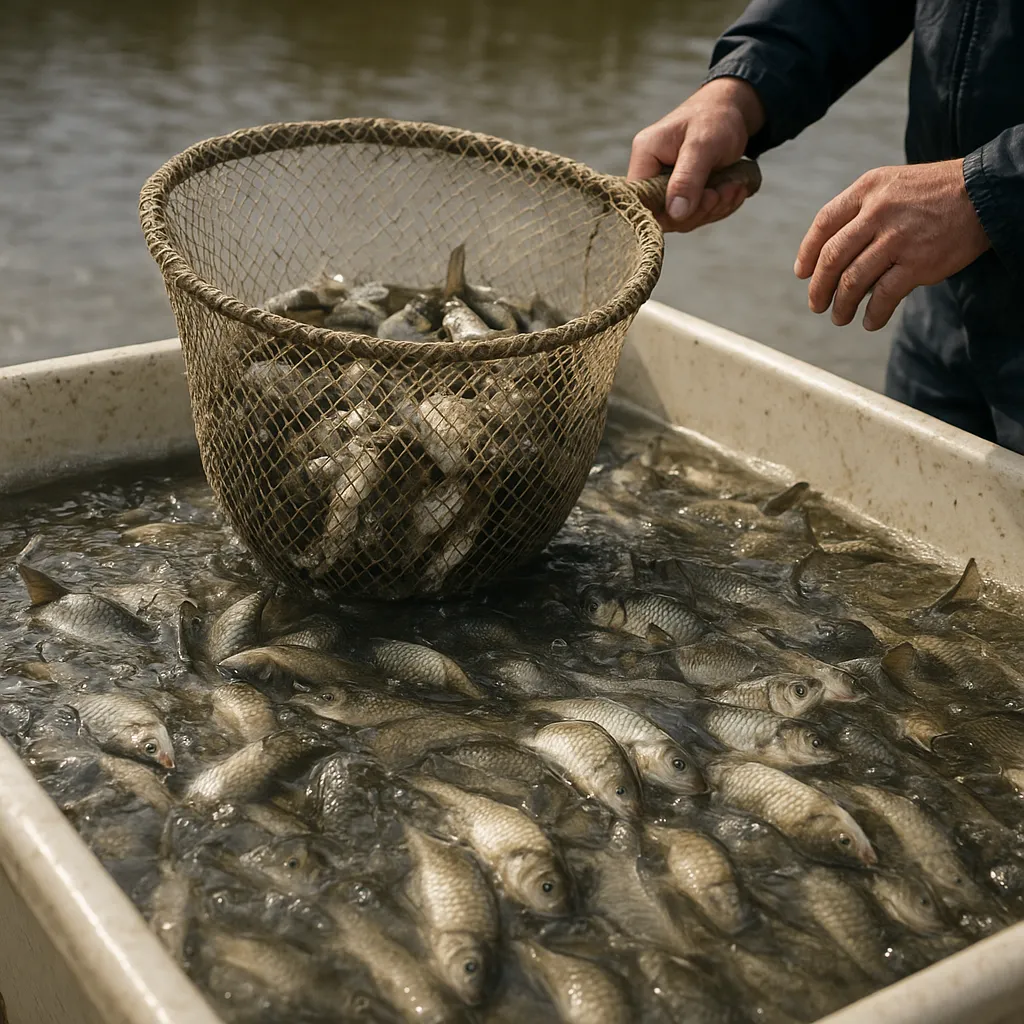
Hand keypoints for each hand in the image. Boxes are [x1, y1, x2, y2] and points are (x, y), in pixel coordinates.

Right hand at [628, 77, 765, 231]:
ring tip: (735, 186)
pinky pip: (697, 214)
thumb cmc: (715, 117)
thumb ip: (688, 178)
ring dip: (715, 208)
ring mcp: (666, 186)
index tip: (708, 197)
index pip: (644, 203)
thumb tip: (676, 214)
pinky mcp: (682, 194)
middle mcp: (650, 174)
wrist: (732, 109)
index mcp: (645, 157)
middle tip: (727, 191)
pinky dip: (719, 206)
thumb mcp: (703, 144)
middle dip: (702, 210)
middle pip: (665, 216)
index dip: (672, 214)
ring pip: (684, 219)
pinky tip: (734, 188)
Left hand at [795, 159, 991, 330]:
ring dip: (841, 306)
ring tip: (839, 317)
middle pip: (832, 257)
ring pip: (852, 281)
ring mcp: (897, 238)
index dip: (808, 252)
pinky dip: (873, 314)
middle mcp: (878, 212)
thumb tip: (829, 256)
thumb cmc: (933, 193)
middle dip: (819, 287)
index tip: (802, 273)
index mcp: (867, 189)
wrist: (984, 192)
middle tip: (816, 304)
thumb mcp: (891, 186)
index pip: (824, 224)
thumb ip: (861, 212)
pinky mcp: (918, 263)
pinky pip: (883, 297)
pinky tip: (870, 322)